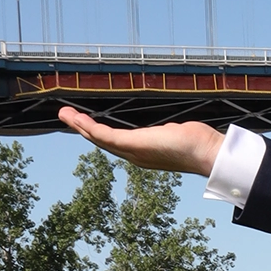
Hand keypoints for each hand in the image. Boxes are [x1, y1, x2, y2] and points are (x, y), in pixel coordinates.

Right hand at [58, 107, 226, 176]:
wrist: (207, 153)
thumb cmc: (198, 144)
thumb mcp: (176, 134)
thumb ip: (167, 133)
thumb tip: (171, 128)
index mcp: (142, 153)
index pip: (114, 142)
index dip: (96, 132)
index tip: (83, 122)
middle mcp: (135, 156)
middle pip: (101, 141)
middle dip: (82, 128)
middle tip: (65, 115)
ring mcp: (133, 152)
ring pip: (99, 138)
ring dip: (80, 126)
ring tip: (64, 114)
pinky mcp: (133, 145)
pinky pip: (106, 135)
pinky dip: (90, 127)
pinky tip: (79, 119)